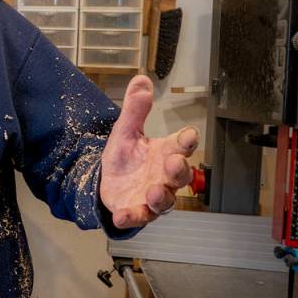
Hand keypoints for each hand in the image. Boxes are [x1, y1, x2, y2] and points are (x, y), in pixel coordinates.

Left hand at [100, 76, 198, 228]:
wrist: (108, 181)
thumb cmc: (126, 157)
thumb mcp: (126, 130)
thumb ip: (135, 109)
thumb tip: (140, 80)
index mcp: (166, 152)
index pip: (183, 145)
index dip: (188, 140)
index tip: (189, 135)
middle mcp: (164, 176)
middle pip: (180, 175)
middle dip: (179, 170)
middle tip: (173, 162)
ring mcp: (152, 196)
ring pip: (165, 200)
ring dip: (161, 197)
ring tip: (153, 191)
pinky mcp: (137, 210)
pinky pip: (138, 216)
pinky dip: (132, 217)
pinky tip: (122, 215)